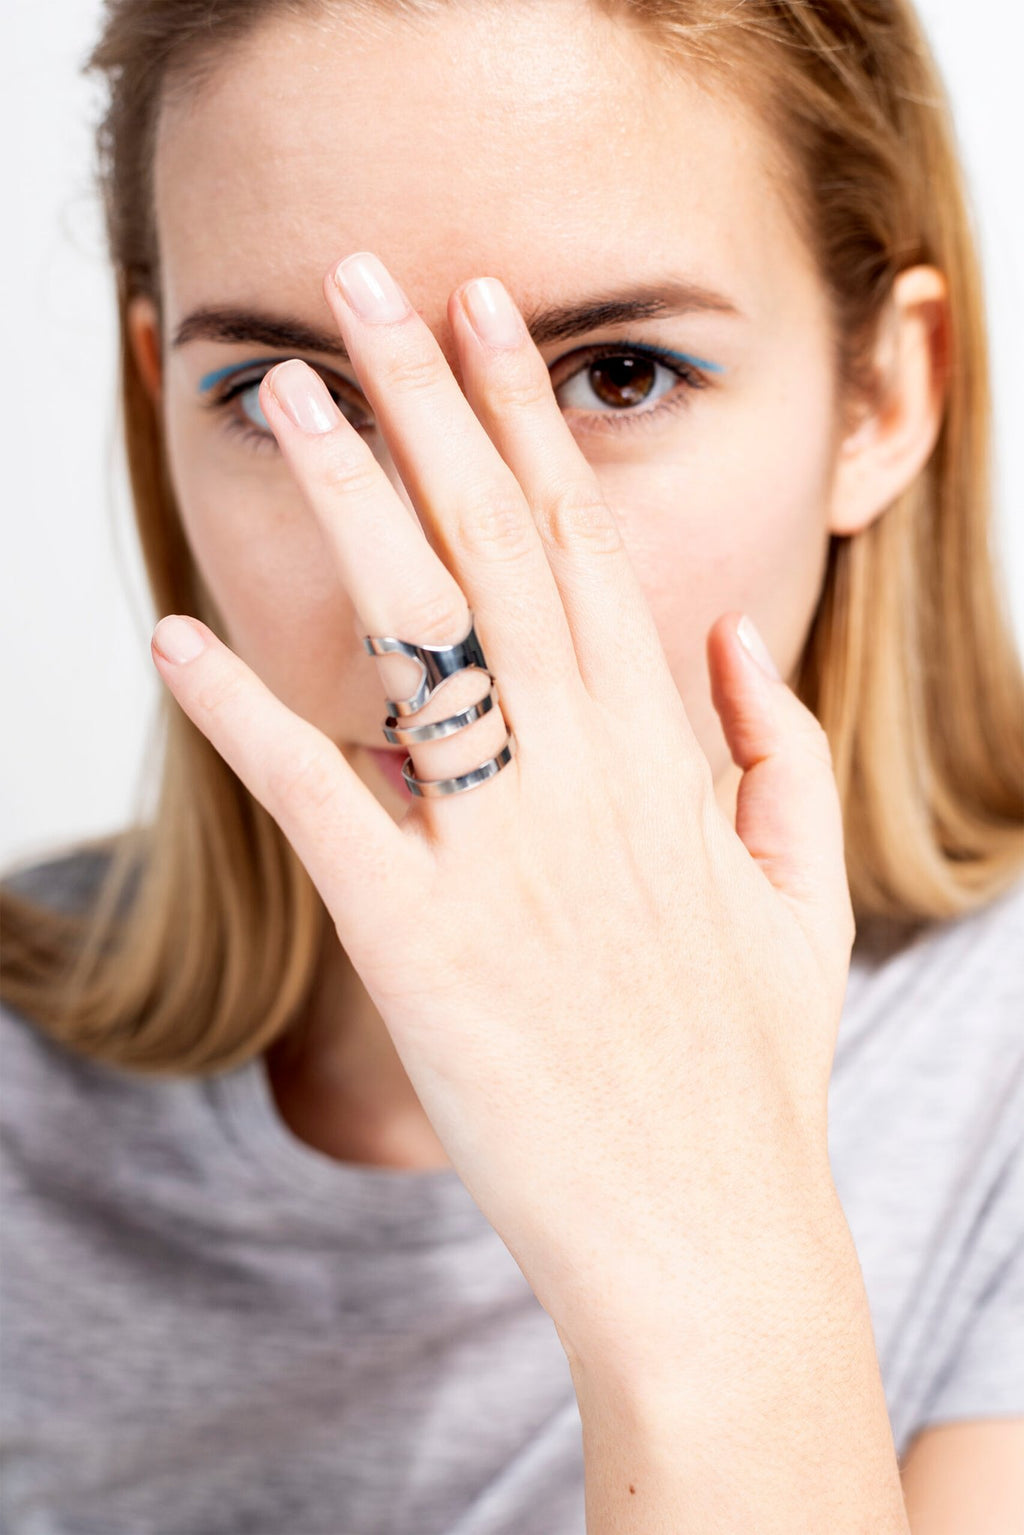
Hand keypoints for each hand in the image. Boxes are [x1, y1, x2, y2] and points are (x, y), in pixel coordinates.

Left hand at [151, 252, 855, 1382]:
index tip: (488, 321)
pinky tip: (178, 639)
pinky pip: (326, 802)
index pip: (587, 547)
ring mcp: (504, 854)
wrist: (708, 1234)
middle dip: (434, 403)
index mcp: (665, 758)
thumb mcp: (796, 891)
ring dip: (352, 503)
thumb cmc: (747, 1067)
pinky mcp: (421, 943)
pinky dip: (248, 715)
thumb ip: (769, 746)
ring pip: (419, 637)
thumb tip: (724, 629)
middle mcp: (588, 777)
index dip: (528, 422)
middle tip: (371, 288)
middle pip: (500, 550)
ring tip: (293, 395)